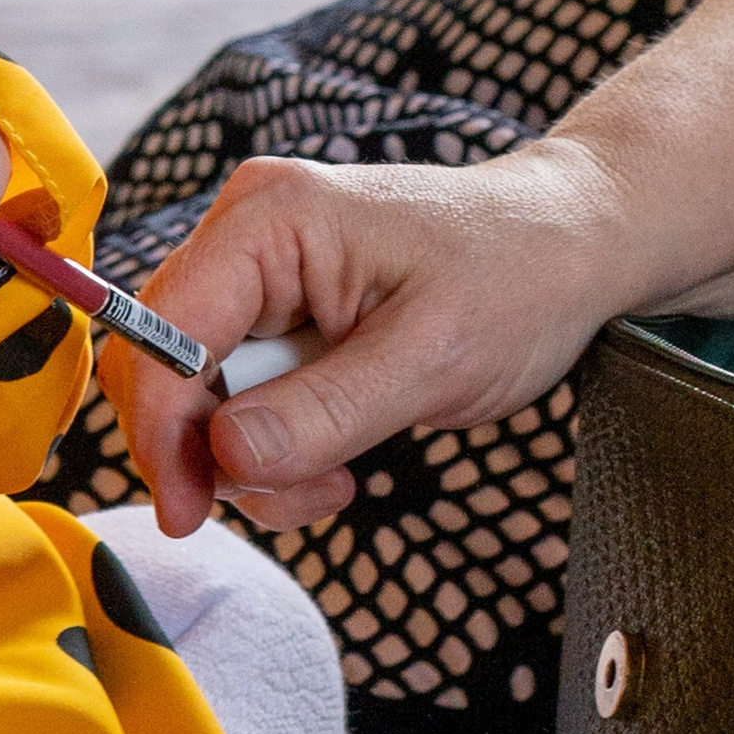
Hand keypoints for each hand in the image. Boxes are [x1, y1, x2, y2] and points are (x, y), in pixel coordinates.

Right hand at [110, 138, 637, 536]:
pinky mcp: (276, 309)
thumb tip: (226, 457)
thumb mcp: (432, 359)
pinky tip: (337, 458)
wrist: (572, 246)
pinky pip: (236, 394)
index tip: (188, 513)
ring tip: (337, 480)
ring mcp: (257, 271)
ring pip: (195, 394)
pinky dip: (272, 445)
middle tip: (296, 499)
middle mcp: (245, 234)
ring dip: (249, 460)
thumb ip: (324, 413)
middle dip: (212, 452)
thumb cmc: (519, 276)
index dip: (160, 431)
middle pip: (163, 366)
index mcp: (269, 220)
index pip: (164, 333)